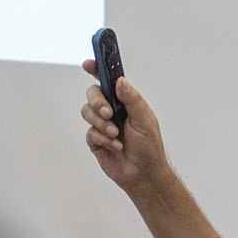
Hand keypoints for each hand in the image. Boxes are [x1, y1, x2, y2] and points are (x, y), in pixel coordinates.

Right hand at [80, 58, 170, 193]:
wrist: (143, 173)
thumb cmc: (149, 147)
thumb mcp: (145, 119)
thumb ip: (131, 99)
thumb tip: (120, 81)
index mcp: (125, 101)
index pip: (108, 81)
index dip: (97, 70)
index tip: (89, 64)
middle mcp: (112, 110)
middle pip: (93, 95)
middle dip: (98, 103)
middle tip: (108, 113)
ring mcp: (102, 125)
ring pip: (87, 112)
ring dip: (102, 124)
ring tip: (116, 134)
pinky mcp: (96, 140)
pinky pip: (90, 133)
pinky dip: (103, 139)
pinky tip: (116, 145)